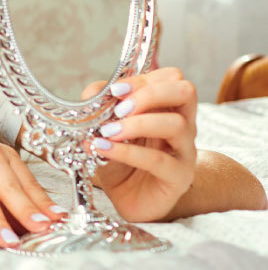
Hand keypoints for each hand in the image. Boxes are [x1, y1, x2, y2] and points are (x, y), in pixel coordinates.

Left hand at [88, 68, 196, 221]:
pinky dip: (128, 152)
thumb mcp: (105, 129)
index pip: (171, 78)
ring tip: (107, 132)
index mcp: (167, 108)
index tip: (115, 90)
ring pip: (176, 124)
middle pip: (185, 91)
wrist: (130, 200)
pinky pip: (159, 160)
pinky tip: (104, 149)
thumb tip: (93, 92)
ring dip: (137, 124)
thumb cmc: (121, 161)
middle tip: (120, 109)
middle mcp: (183, 125)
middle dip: (149, 93)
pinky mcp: (179, 177)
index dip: (142, 79)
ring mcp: (185, 152)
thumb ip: (100, 107)